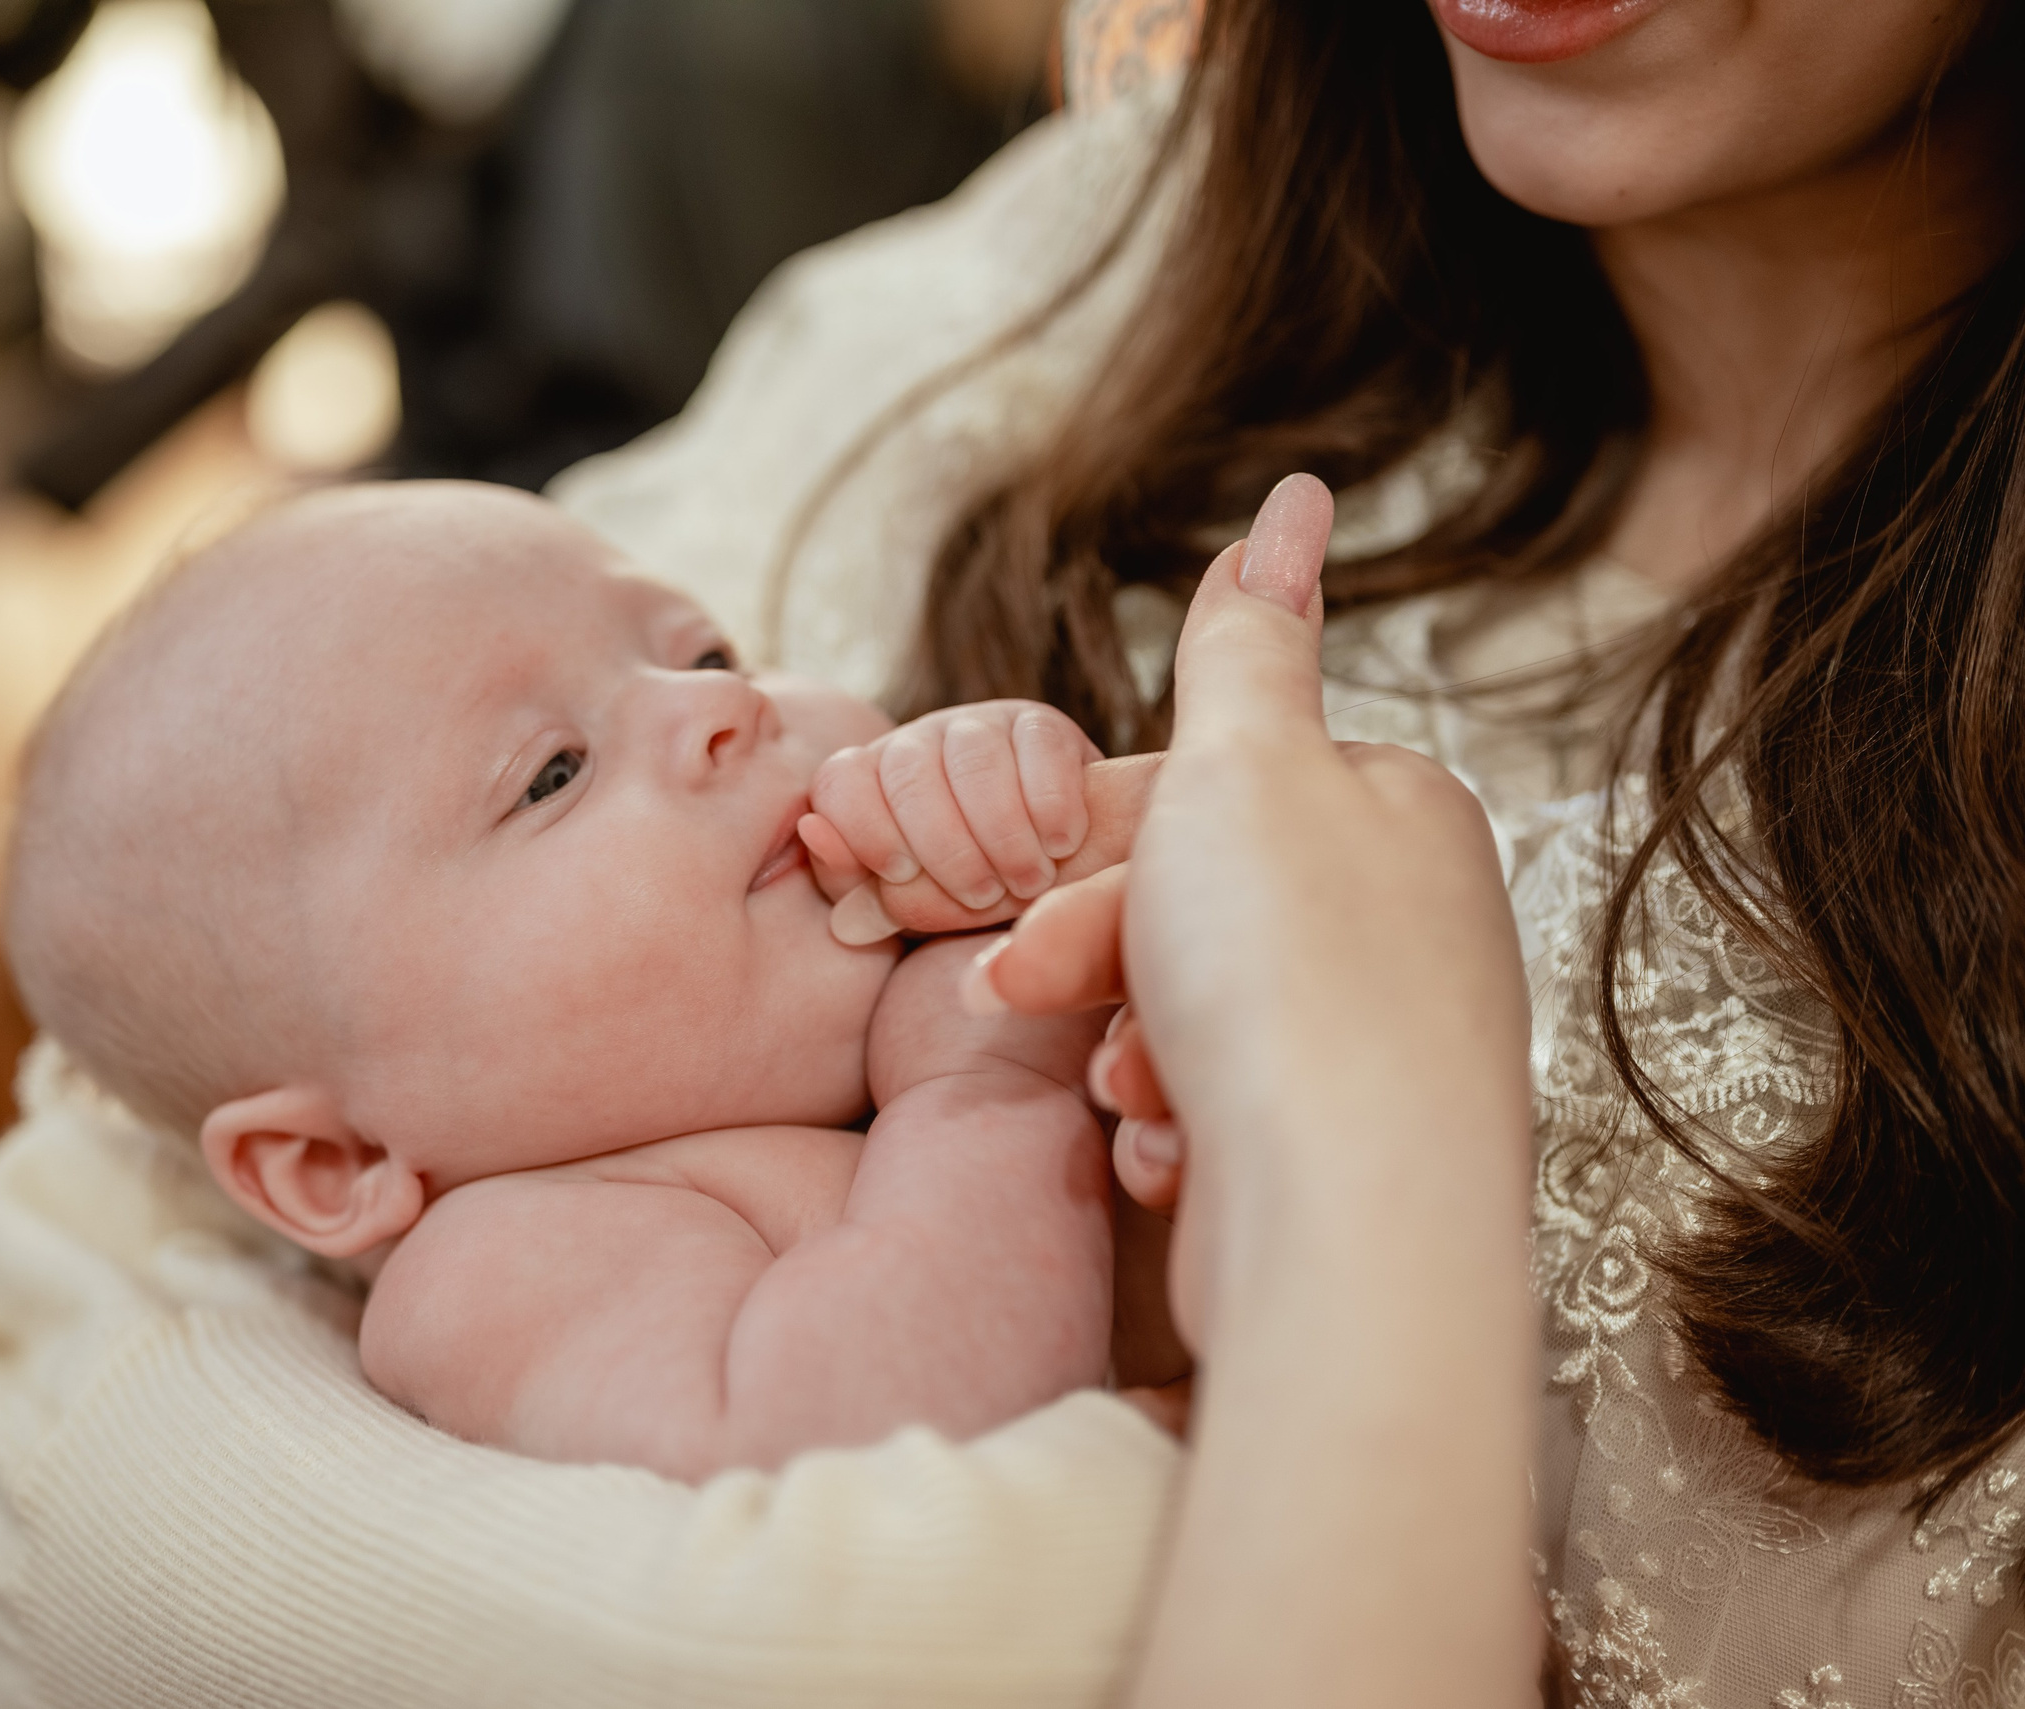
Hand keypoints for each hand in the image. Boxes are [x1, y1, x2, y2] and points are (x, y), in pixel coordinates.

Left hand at [806, 742, 1162, 945]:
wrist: (1050, 890)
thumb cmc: (961, 902)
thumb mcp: (904, 911)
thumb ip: (856, 886)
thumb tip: (811, 831)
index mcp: (864, 786)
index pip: (840, 784)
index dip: (865, 828)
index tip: (901, 874)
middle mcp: (913, 745)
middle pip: (907, 771)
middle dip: (947, 844)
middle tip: (982, 897)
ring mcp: (976, 727)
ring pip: (973, 757)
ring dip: (1003, 829)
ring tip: (1027, 881)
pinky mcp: (1039, 725)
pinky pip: (1037, 745)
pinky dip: (1049, 800)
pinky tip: (1060, 843)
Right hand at [1006, 473, 1538, 1708]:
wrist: (1351, 1226)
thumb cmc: (1294, 982)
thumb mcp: (1244, 766)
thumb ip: (1246, 640)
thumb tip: (1297, 498)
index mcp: (1395, 809)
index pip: (1212, 788)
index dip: (1095, 834)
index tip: (1018, 882)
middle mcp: (1406, 919)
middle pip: (1193, 901)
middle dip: (1092, 947)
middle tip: (1018, 991)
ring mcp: (1382, 1044)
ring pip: (1193, 1008)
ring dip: (1123, 1041)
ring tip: (1119, 1089)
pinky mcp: (1345, 1154)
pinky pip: (1221, 1107)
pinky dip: (1172, 1123)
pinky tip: (1165, 1153)